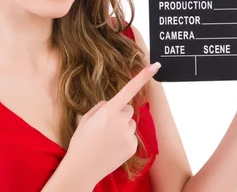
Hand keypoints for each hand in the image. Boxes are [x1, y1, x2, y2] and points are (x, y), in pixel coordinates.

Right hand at [65, 62, 160, 188]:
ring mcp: (128, 135)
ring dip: (122, 128)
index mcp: (108, 111)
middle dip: (120, 114)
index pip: (129, 90)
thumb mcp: (86, 119)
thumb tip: (112, 104)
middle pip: (128, 109)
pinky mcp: (132, 147)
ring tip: (107, 139)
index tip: (155, 66)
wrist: (82, 168)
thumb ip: (102, 107)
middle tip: (105, 127)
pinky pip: (132, 137)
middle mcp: (121, 121)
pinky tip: (112, 147)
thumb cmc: (81, 141)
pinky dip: (124, 140)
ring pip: (130, 124)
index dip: (143, 77)